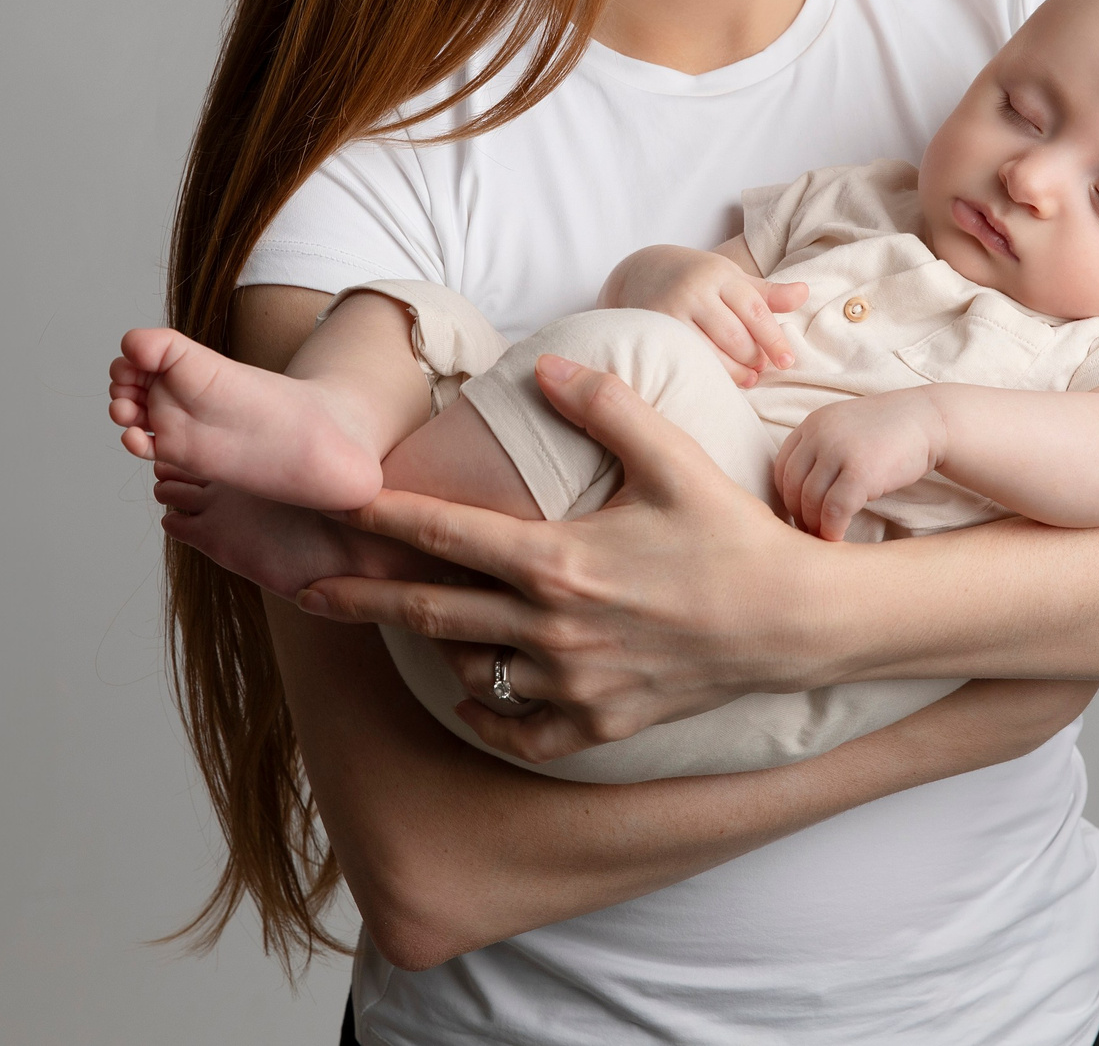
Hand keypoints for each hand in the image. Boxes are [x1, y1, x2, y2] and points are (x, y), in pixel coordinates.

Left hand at [292, 352, 847, 761]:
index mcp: (557, 560)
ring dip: (434, 645)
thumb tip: (545, 369)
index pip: (444, 535)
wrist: (793, 622)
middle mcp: (550, 627)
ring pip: (471, 668)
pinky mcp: (598, 723)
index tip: (335, 505)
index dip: (381, 518)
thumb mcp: (672, 458)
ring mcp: (571, 683)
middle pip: (429, 613)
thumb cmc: (732, 536)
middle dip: (360, 598)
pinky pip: (520, 730)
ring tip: (403, 625)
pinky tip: (474, 691)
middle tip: (306, 591)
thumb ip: (606, 407)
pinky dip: (491, 713)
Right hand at [599, 245, 805, 386]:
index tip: (787, 361)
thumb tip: (804, 293)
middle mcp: (694, 291)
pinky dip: (708, 372)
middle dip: (753, 357)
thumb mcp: (733, 279)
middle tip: (761, 368)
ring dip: (734, 371)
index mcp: (720, 274)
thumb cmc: (699, 279)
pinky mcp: (654, 331)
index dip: (774, 340)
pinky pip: (687, 360)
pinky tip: (719, 378)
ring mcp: (670, 312)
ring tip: (747, 377)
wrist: (643, 272)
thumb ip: (768, 294)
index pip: (755, 310)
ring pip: (711, 352)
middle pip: (734, 335)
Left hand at [773, 391, 945, 541]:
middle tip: (809, 531)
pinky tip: (838, 536)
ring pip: (810, 501)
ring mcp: (839, 452)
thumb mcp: (845, 428)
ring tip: (823, 536)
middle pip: (792, 486)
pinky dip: (832, 529)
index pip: (782, 466)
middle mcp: (820, 434)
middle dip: (798, 514)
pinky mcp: (861, 472)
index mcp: (813, 423)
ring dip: (814, 525)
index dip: (785, 495)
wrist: (929, 420)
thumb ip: (820, 449)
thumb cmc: (888, 431)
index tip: (797, 512)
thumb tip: (800, 492)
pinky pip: (835, 510)